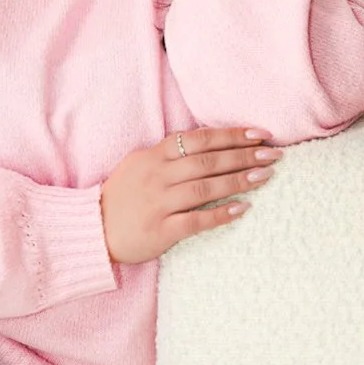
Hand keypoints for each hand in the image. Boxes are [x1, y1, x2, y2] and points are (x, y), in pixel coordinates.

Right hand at [100, 126, 280, 264]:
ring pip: (205, 188)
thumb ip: (168, 154)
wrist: (91, 230)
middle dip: (243, 155)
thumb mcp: (138, 164)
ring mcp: (159, 203)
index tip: (259, 134)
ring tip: (264, 176)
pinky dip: (221, 214)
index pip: (199, 139)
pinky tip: (243, 208)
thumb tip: (206, 144)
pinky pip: (196, 220)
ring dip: (238, 180)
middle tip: (273, 154)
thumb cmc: (120, 198)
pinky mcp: (161, 230)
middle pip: (208, 161)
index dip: (231, 135)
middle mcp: (158, 176)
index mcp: (153, 156)